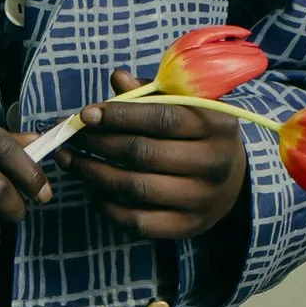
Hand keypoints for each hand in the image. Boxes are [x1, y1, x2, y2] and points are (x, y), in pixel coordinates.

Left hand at [64, 68, 249, 238]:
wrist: (234, 183)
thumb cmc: (200, 135)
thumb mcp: (187, 106)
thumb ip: (153, 92)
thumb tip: (118, 79)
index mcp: (216, 125)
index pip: (162, 118)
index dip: (120, 115)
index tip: (86, 114)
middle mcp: (214, 163)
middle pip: (143, 153)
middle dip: (99, 143)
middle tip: (72, 137)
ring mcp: (202, 199)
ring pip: (136, 187)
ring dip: (94, 174)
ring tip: (71, 161)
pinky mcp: (188, 226)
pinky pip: (139, 221)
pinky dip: (109, 208)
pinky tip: (94, 192)